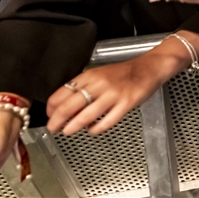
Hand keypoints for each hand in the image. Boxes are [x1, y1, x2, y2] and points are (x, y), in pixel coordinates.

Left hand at [46, 50, 177, 134]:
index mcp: (90, 75)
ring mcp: (113, 95)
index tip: (49, 115)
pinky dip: (95, 129)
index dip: (51, 108)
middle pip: (69, 106)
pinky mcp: (125, 104)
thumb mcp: (99, 73)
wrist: (149, 68)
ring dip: (72, 127)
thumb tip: (65, 105)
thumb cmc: (124, 73)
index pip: (62, 92)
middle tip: (53, 128)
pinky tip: (92, 130)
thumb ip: (84, 87)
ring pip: (85, 116)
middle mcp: (99, 84)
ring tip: (68, 131)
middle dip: (57, 121)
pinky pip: (106, 122)